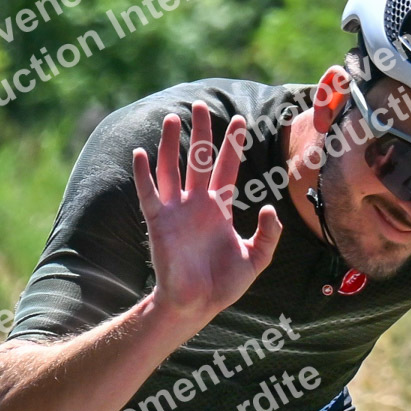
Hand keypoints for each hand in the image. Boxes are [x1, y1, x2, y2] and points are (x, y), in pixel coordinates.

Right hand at [132, 102, 280, 327]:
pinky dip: (143, 174)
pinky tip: (141, 153)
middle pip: (198, 160)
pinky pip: (149, 194)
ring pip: (172, 169)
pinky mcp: (159, 223)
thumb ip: (268, 235)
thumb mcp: (255, 260)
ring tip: (171, 118)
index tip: (240, 121)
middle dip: (201, 133)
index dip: (232, 146)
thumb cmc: (224, 285)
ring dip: (169, 144)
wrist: (196, 305)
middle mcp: (197, 204)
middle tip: (201, 105)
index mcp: (219, 209)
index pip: (226, 169)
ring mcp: (176, 212)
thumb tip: (270, 208)